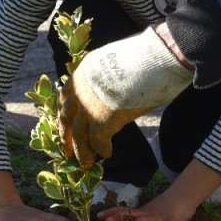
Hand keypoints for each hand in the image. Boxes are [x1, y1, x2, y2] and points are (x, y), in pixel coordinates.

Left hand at [60, 26, 192, 167]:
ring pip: (79, 135)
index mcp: (84, 71)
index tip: (66, 122)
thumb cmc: (146, 56)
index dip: (65, 111)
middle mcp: (81, 89)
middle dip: (66, 135)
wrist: (154, 59)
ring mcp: (89, 106)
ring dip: (82, 151)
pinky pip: (98, 141)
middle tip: (67, 149)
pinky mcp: (102, 121)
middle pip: (67, 117)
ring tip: (86, 163)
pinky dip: (102, 149)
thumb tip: (115, 89)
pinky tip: (107, 154)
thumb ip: (109, 78)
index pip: (67, 95)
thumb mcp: (117, 62)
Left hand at [96, 160, 220, 220]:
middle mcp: (148, 213)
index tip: (98, 216)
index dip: (111, 213)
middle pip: (131, 214)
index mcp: (142, 212)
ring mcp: (160, 217)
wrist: (183, 195)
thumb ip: (139, 217)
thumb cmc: (165, 206)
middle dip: (119, 218)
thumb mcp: (149, 211)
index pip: (124, 211)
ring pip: (148, 220)